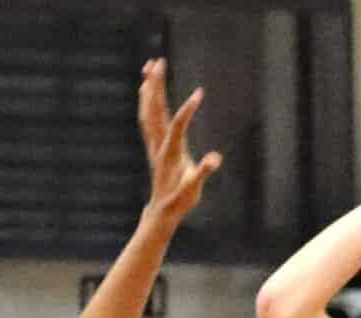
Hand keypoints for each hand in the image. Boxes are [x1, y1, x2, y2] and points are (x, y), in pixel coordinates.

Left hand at [139, 58, 221, 231]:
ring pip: (148, 111)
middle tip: (159, 62)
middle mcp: (159, 145)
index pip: (177, 126)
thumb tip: (215, 160)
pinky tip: (146, 87)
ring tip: (150, 66)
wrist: (162, 211)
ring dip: (149, 88)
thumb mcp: (193, 190)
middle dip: (157, 86)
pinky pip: (147, 118)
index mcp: (170, 154)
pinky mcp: (154, 145)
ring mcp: (154, 144)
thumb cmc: (180, 201)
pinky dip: (146, 101)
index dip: (187, 110)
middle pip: (155, 111)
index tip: (200, 93)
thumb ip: (202, 173)